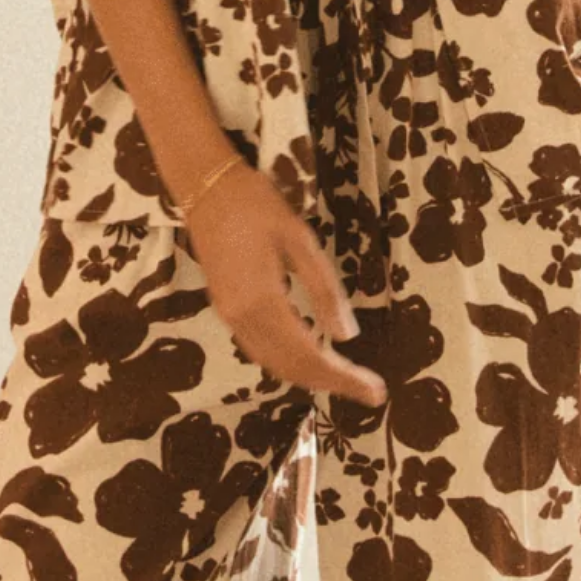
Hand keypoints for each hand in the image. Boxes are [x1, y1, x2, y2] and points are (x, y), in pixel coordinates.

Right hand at [182, 161, 388, 408]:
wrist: (205, 187)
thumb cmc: (257, 205)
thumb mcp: (300, 240)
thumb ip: (323, 290)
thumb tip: (347, 336)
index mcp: (264, 301)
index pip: (310, 355)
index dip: (343, 378)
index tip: (375, 392)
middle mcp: (243, 319)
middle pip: (291, 368)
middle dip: (331, 384)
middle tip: (370, 393)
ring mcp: (230, 317)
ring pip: (273, 364)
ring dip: (309, 378)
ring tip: (344, 382)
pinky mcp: (225, 310)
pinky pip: (259, 350)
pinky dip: (288, 364)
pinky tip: (308, 360)